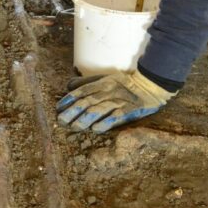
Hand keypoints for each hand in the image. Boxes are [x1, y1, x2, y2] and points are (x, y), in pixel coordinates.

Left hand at [56, 69, 175, 133]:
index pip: (80, 91)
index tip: (58, 108)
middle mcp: (107, 92)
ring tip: (74, 127)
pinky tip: (96, 129)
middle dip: (72, 112)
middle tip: (61, 121)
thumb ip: (86, 82)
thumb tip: (68, 86)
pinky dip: (105, 123)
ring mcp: (117, 101)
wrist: (149, 86)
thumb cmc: (123, 83)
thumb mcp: (104, 78)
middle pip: (86, 102)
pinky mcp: (128, 111)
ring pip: (97, 110)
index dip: (68, 100)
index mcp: (100, 83)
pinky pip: (114, 117)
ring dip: (84, 119)